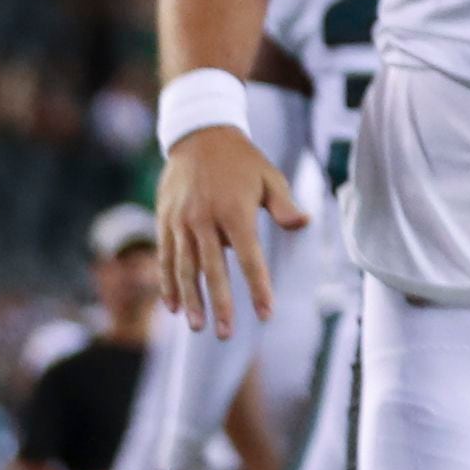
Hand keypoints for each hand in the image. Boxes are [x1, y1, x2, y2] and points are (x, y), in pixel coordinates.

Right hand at [158, 121, 301, 335]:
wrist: (199, 135)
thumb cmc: (243, 161)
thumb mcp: (270, 177)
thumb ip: (285, 205)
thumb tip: (304, 224)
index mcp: (235, 212)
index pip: (249, 258)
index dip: (258, 287)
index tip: (265, 313)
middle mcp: (204, 220)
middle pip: (212, 270)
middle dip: (220, 304)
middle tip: (224, 334)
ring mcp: (180, 221)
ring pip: (184, 268)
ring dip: (190, 300)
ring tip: (197, 327)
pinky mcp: (165, 220)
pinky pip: (165, 257)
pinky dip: (167, 283)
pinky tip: (172, 306)